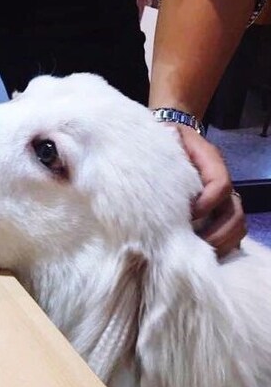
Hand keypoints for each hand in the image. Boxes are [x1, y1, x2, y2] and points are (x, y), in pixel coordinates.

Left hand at [177, 125, 246, 256]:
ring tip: (199, 253)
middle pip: (235, 211)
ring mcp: (221, 197)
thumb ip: (165, 150)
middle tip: (195, 244)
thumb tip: (150, 172)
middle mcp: (221, 181)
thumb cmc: (165, 137)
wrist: (171, 133)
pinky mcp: (216, 209)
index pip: (221, 183)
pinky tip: (201, 253)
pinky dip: (222, 244)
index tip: (188, 216)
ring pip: (237, 224)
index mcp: (211, 160)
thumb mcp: (165, 136)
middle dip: (218, 232)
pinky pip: (230, 231)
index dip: (208, 202)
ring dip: (222, 242)